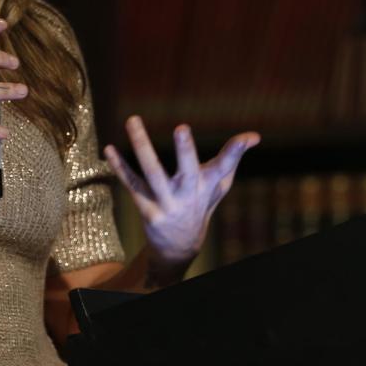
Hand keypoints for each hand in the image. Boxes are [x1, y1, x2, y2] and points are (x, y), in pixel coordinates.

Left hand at [104, 115, 259, 277]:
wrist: (180, 246)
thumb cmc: (201, 203)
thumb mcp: (219, 183)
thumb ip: (233, 156)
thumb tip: (255, 136)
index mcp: (209, 184)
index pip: (226, 164)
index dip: (237, 149)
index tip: (249, 137)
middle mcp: (189, 194)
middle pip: (188, 170)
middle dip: (186, 151)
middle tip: (182, 128)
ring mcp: (167, 204)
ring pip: (153, 173)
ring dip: (142, 146)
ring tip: (132, 120)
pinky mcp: (147, 210)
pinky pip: (132, 185)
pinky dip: (120, 167)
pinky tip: (109, 149)